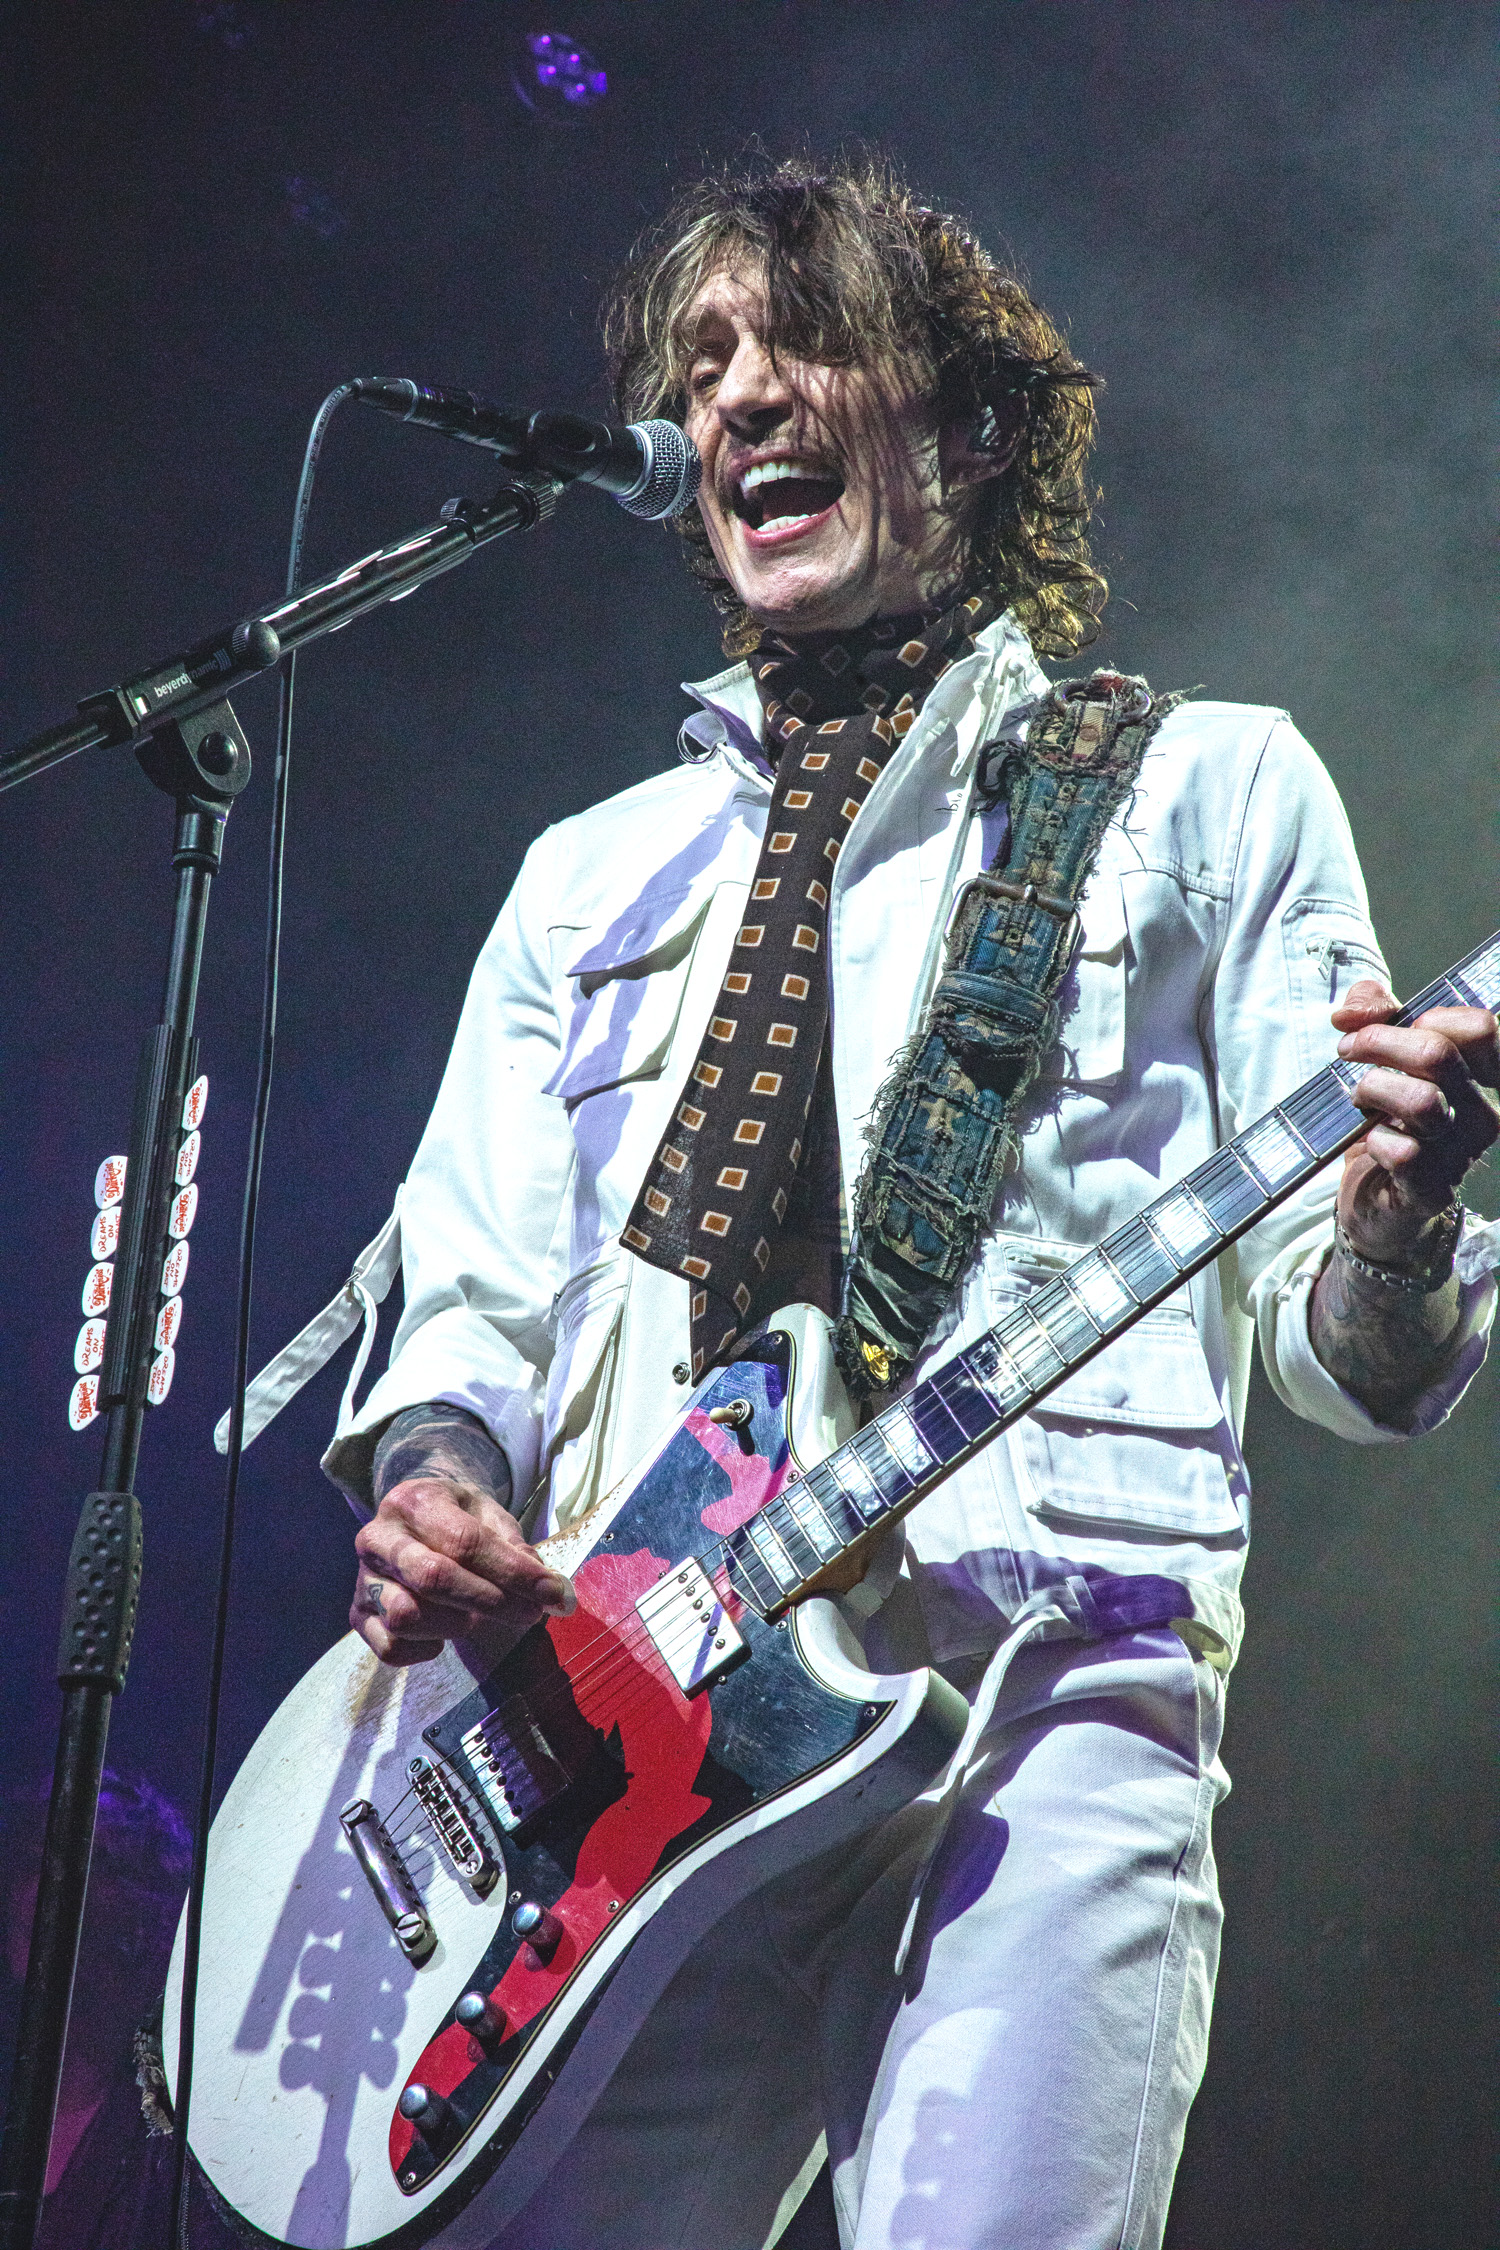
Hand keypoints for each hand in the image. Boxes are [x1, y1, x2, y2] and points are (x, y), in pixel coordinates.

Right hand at [352, 1476, 574, 1666]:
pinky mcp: (358, 1616)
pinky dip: (424, 1649)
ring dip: (456, 1624)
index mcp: (414, 1501)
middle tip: (530, 1613)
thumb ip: (515, 1549)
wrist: (413, 1518)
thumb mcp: (490, 1516)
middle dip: (490, 1601)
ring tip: (478, 1614)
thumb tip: (550, 1590)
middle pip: (433, 1578)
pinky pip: (391, 1648)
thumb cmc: (458, 1518)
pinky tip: (443, 1634)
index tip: (552, 1593)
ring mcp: (364, 1579)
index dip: (513, 1572)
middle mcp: (378, 1538)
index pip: (465, 1542)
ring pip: (408, 1616)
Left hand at [1332, 978, 1499, 1263]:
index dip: (1429, 1015)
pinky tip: (1370, 1142)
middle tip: (1348, 1051)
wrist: (1376, 1198)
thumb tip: (1353, 1010)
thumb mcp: (1380, 1057)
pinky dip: (1376, 1140)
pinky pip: (1406, 1153)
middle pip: (1439, 1055)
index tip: (1388, 1024)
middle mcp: (1482, 1114)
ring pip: (1422, 1102)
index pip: (1482, 1028)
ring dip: (1374, 1089)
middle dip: (1379, 1042)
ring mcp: (1461, 1155)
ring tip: (1357, 1097)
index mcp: (1480, 1077)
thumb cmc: (1385, 1120)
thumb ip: (1373, 1014)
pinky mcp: (1433, 1190)